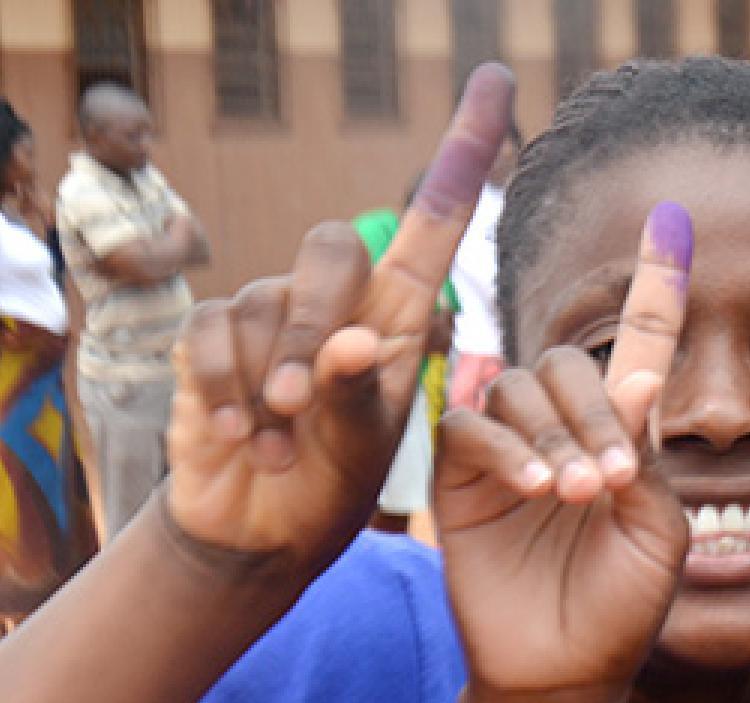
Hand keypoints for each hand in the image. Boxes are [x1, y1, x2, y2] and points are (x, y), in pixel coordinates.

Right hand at [164, 64, 514, 577]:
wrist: (267, 532)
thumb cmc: (338, 481)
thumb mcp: (367, 444)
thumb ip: (364, 393)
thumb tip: (351, 337)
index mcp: (397, 315)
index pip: (434, 221)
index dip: (466, 151)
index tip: (499, 81)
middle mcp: (334, 300)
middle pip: (335, 247)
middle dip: (316, 324)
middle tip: (305, 402)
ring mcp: (267, 315)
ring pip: (263, 303)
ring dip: (272, 385)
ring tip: (283, 448)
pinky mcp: (208, 342)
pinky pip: (208, 333)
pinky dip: (225, 389)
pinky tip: (244, 438)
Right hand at [436, 203, 692, 700]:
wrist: (565, 674)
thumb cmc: (622, 607)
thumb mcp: (657, 532)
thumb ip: (644, 457)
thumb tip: (635, 380)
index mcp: (623, 435)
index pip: (639, 345)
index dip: (658, 286)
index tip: (675, 219)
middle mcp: (563, 427)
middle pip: (567, 365)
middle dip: (592, 412)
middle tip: (611, 480)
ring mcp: (507, 447)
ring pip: (517, 391)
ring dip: (552, 434)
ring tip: (577, 494)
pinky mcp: (457, 473)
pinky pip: (469, 427)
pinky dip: (505, 447)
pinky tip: (536, 487)